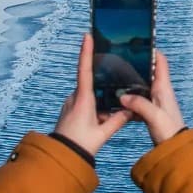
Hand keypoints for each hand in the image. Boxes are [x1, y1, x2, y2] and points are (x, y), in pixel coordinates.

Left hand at [52, 33, 131, 155]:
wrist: (63, 157)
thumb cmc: (80, 145)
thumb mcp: (103, 133)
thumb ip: (118, 120)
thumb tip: (130, 110)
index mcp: (82, 99)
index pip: (84, 70)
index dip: (86, 52)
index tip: (87, 36)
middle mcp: (74, 98)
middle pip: (91, 85)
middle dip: (103, 88)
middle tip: (114, 91)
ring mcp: (71, 104)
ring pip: (90, 96)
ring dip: (100, 103)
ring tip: (107, 118)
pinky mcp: (70, 112)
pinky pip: (85, 104)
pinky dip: (95, 109)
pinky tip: (101, 121)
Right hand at [121, 49, 183, 145]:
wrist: (175, 150)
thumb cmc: (169, 131)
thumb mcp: (153, 116)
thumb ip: (139, 104)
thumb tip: (122, 97)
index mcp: (164, 88)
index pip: (161, 63)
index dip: (152, 51)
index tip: (140, 44)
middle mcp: (161, 92)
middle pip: (149, 73)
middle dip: (137, 65)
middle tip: (121, 59)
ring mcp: (156, 102)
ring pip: (142, 87)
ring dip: (132, 83)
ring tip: (115, 77)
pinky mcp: (151, 112)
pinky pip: (139, 101)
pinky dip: (130, 100)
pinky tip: (119, 102)